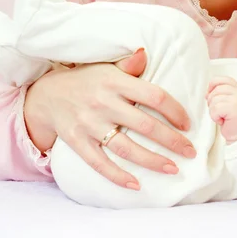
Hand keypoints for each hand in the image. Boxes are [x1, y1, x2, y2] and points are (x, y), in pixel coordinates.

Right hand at [24, 49, 195, 189]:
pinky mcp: (77, 141)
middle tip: (190, 152)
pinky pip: (99, 163)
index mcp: (115, 82)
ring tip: (173, 169)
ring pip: (126, 147)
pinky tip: (136, 185)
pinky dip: (117, 176)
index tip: (187, 124)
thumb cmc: (87, 80)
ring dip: (152, 161)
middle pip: (145, 125)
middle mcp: (103, 102)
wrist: (46, 95)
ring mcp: (89, 124)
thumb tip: (145, 52)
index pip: (153, 96)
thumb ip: (129, 65)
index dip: (174, 111)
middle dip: (172, 141)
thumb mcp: (107, 67)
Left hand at [206, 76, 236, 143]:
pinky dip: (215, 116)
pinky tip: (222, 120)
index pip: (223, 79)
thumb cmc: (234, 120)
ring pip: (214, 99)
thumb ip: (221, 94)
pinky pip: (215, 109)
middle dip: (212, 101)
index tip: (209, 93)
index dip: (213, 84)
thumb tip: (207, 93)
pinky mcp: (234, 108)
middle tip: (218, 111)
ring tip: (222, 116)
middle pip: (216, 89)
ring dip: (213, 111)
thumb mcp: (229, 102)